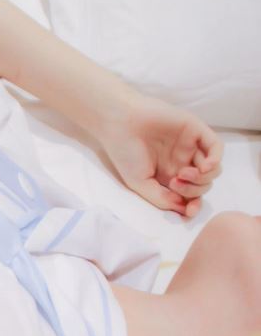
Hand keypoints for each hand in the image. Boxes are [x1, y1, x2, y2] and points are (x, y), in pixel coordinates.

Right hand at [96, 91, 222, 216]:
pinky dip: (215, 160)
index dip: (193, 205)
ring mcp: (190, 146)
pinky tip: (204, 167)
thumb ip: (161, 199)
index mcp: (169, 176)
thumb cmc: (124, 152)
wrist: (119, 123)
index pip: (190, 195)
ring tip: (183, 174)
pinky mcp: (195, 130)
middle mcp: (182, 162)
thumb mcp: (139, 184)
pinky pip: (216, 147)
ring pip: (212, 169)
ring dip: (202, 178)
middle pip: (203, 185)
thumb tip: (184, 211)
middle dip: (193, 191)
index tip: (188, 212)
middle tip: (174, 184)